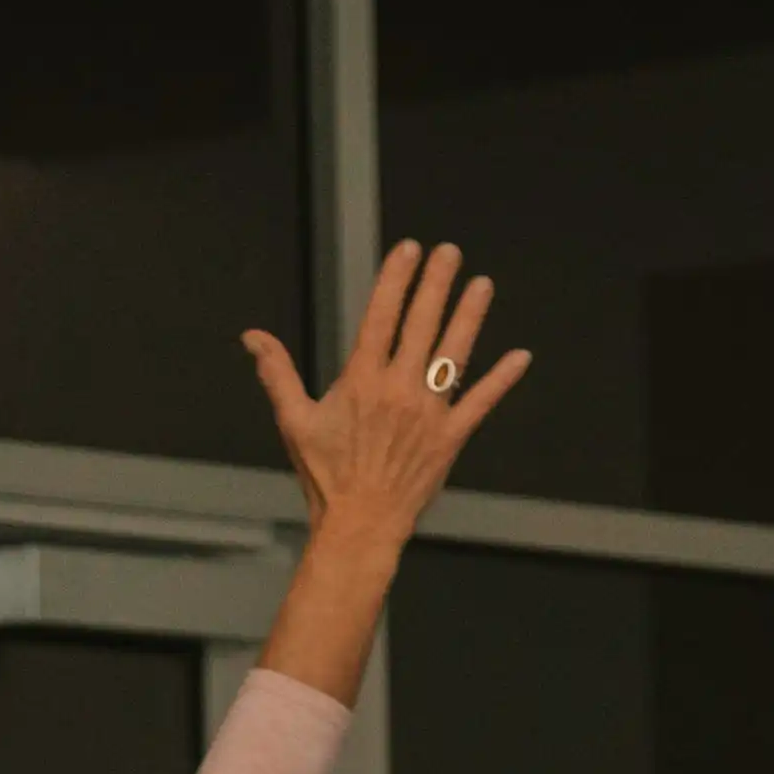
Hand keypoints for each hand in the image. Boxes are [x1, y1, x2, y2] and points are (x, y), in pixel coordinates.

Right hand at [244, 238, 526, 544]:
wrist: (361, 524)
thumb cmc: (325, 474)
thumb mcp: (293, 420)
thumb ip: (277, 372)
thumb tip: (252, 336)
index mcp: (362, 380)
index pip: (382, 315)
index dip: (397, 280)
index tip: (409, 250)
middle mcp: (399, 389)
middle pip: (422, 325)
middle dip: (437, 285)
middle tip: (450, 252)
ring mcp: (429, 413)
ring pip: (454, 355)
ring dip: (470, 317)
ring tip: (482, 285)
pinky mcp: (451, 438)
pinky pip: (481, 402)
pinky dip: (502, 379)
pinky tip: (521, 357)